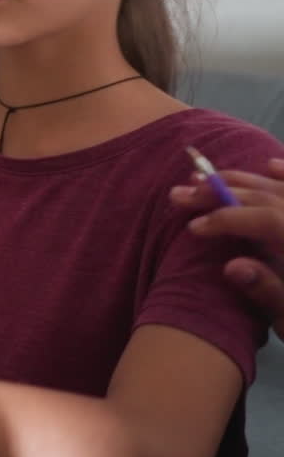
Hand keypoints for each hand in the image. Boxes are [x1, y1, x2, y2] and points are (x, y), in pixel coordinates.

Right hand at [170, 157, 283, 338]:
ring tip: (205, 178)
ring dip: (244, 180)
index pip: (269, 219)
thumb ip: (269, 292)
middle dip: (223, 192)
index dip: (228, 218)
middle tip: (182, 193)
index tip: (194, 227)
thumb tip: (232, 267)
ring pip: (283, 190)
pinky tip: (269, 164)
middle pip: (271, 198)